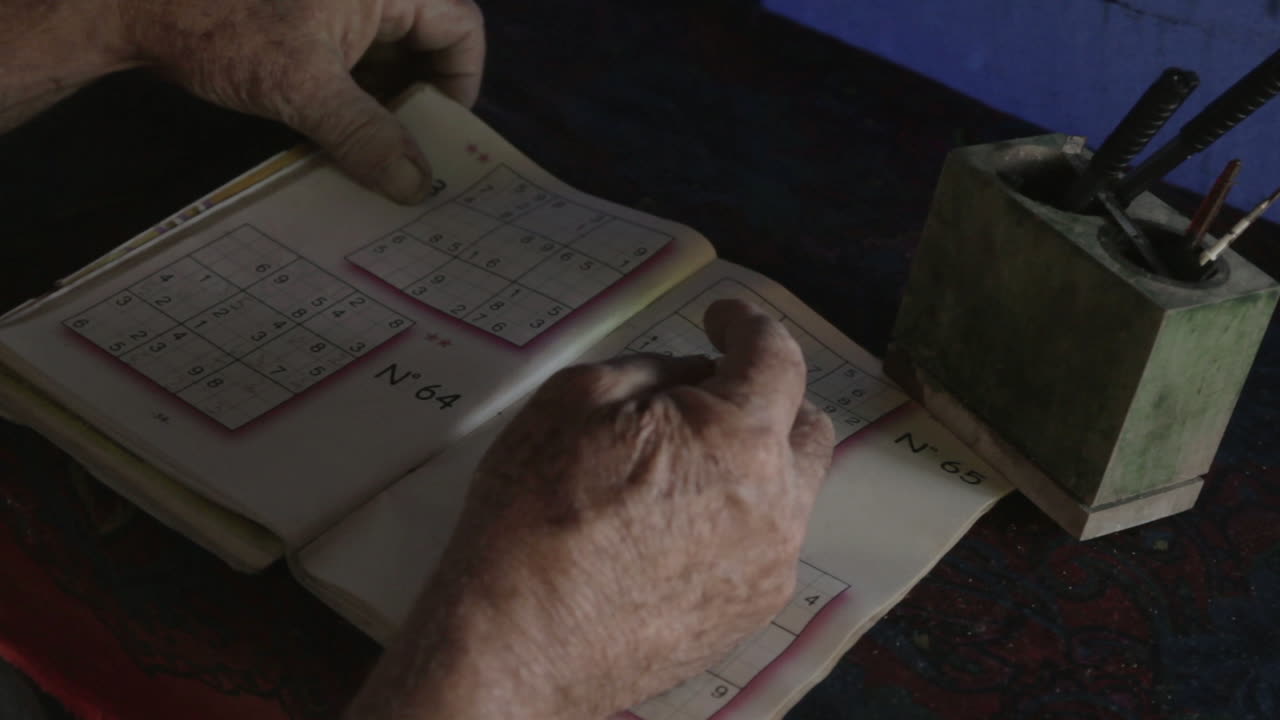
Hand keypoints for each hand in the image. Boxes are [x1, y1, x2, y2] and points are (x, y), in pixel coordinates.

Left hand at [118, 0, 484, 203]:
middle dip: (418, 105)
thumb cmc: (217, 23)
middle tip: (408, 158)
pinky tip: (336, 140)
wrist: (131, 4)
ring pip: (387, 61)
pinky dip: (350, 103)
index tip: (441, 137)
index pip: (460, 29)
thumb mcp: (301, 86)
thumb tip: (415, 186)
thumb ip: (364, 134)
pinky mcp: (306, 25)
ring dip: (382, 110)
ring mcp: (336, 9)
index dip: (461, 85)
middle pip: (426, 47)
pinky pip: (351, 66)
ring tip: (370, 159)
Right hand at [346, 299, 834, 718]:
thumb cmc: (535, 512)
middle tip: (713, 391)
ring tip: (686, 467)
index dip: (749, 324)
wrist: (518, 643)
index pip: (777, 359)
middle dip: (768, 397)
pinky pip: (763, 546)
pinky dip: (737, 518)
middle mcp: (778, 507)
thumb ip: (654, 370)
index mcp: (741, 440)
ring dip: (754, 462)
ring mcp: (769, 570)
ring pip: (788, 494)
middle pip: (807, 429)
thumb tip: (696, 380)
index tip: (721, 317)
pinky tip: (676, 528)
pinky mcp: (748, 617)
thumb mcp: (577, 399)